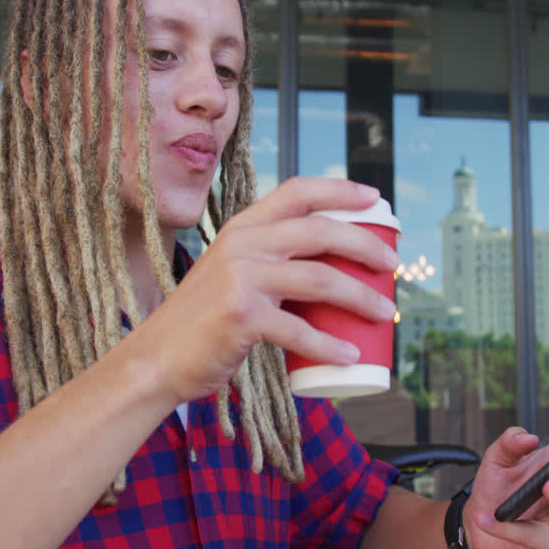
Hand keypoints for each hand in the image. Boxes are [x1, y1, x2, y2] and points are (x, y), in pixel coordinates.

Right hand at [125, 177, 399, 403]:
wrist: (155, 358)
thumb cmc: (202, 321)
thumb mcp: (230, 274)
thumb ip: (265, 262)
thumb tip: (325, 268)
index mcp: (242, 228)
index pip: (298, 191)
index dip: (341, 190)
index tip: (377, 199)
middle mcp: (242, 244)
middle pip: (321, 232)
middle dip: (367, 245)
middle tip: (393, 266)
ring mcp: (240, 279)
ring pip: (320, 279)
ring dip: (362, 297)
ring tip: (385, 314)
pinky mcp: (241, 316)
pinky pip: (299, 330)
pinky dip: (330, 344)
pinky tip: (350, 355)